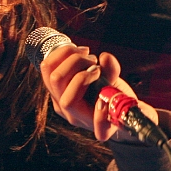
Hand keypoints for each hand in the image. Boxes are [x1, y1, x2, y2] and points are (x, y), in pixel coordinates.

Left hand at [39, 44, 157, 142]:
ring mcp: (59, 100)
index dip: (82, 83)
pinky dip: (62, 53)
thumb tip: (105, 58)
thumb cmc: (120, 102)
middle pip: (57, 80)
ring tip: (86, 53)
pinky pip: (48, 67)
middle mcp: (68, 111)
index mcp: (85, 118)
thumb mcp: (123, 91)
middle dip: (77, 62)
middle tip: (94, 61)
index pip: (71, 103)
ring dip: (67, 55)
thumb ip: (113, 74)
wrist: (113, 108)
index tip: (100, 77)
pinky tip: (80, 52)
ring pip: (48, 71)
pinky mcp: (56, 88)